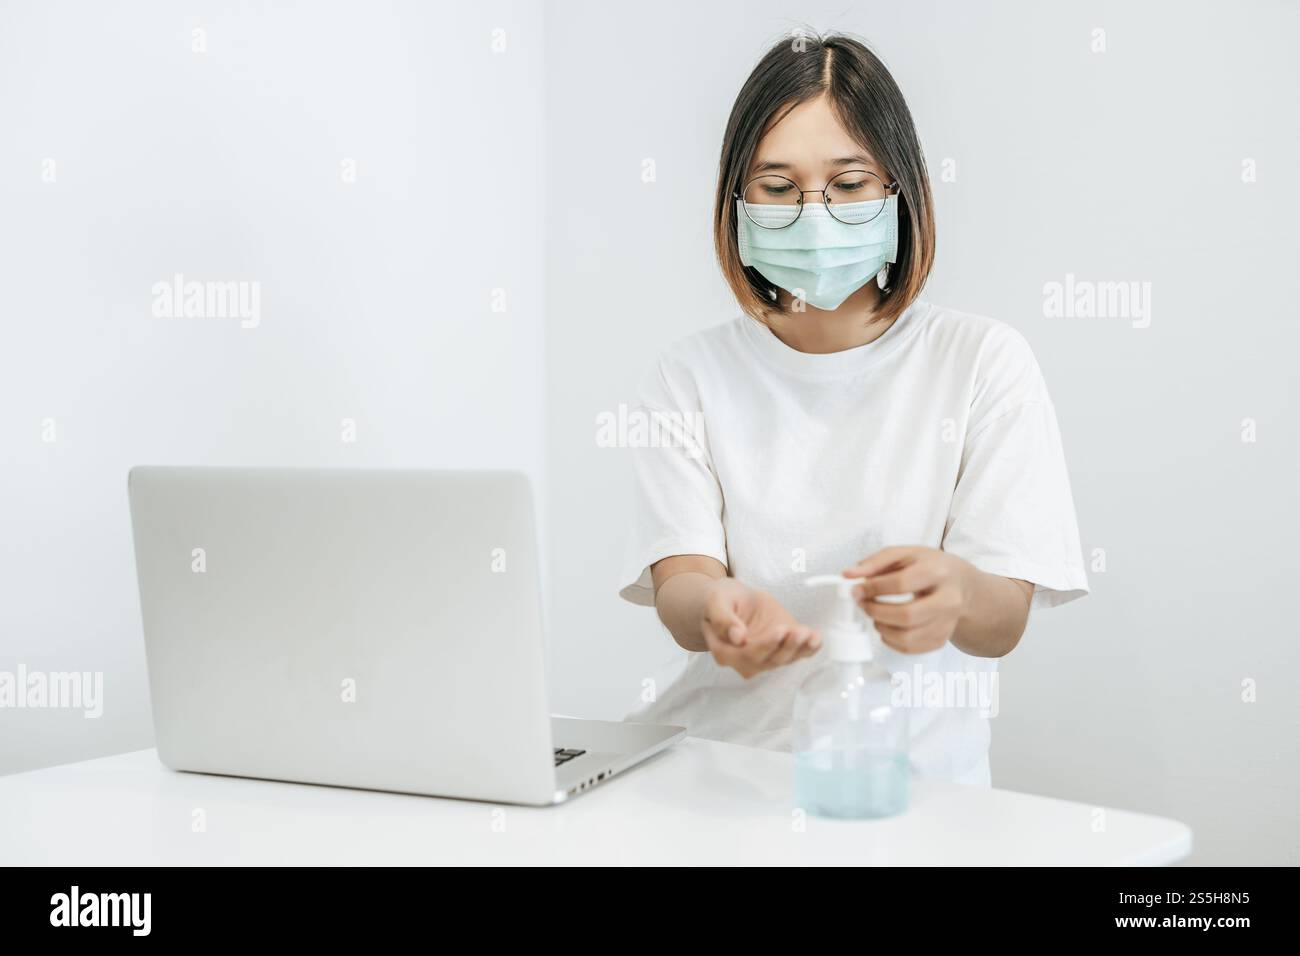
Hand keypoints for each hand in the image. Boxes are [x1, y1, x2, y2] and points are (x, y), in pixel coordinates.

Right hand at [701, 578, 820, 678]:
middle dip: (786, 646)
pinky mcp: (782, 648)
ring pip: (784, 659)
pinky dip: (809, 649)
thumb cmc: (721, 599)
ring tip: (810, 634)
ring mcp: (765, 657)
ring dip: (799, 648)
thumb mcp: (716, 601)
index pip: (747, 655)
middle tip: (799, 631)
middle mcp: (745, 661)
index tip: (780, 630)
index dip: (765, 645)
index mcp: (725, 652)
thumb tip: (738, 638)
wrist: (734, 599)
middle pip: (768, 660)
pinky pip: (797, 654)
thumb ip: (722, 619)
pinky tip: (817, 639)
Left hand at [843, 546, 973, 653]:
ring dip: (881, 628)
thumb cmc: (930, 567)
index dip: (873, 588)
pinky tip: (888, 626)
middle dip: (876, 611)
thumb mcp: (904, 554)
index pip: (901, 584)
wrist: (961, 584)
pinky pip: (911, 648)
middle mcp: (948, 599)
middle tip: (864, 604)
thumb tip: (849, 574)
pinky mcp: (942, 639)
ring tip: (876, 615)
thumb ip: (875, 562)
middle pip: (907, 615)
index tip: (856, 589)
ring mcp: (947, 622)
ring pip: (908, 637)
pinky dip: (891, 640)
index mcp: (937, 571)